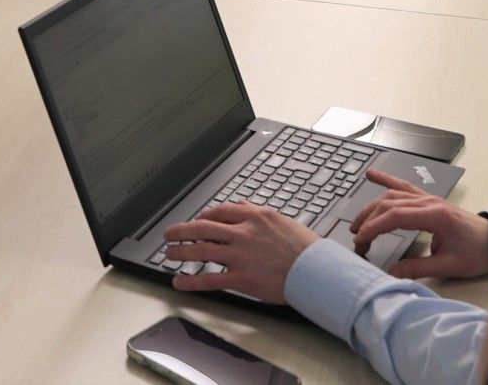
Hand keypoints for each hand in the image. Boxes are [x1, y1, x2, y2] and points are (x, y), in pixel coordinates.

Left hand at [162, 203, 319, 303]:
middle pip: (203, 227)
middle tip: (169, 234)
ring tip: (169, 254)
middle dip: (181, 231)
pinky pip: (210, 279)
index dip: (203, 217)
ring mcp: (241, 255)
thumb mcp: (281, 220)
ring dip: (181, 252)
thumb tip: (241, 205)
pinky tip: (180, 282)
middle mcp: (244, 232)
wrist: (318, 271)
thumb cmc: (305, 248)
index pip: (219, 212)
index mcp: (254, 216)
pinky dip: (191, 281)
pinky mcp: (242, 278)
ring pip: (201, 250)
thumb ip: (257, 212)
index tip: (196, 222)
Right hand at [350, 169, 487, 278]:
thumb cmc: (479, 252)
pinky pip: (404, 187)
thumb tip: (392, 273)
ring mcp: (429, 198)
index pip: (395, 216)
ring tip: (357, 222)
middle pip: (389, 204)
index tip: (361, 239)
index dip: (374, 227)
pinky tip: (372, 174)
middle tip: (357, 239)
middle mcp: (430, 202)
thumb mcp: (450, 265)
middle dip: (368, 220)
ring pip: (393, 195)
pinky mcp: (430, 200)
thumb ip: (419, 268)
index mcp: (435, 215)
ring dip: (372, 207)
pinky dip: (386, 180)